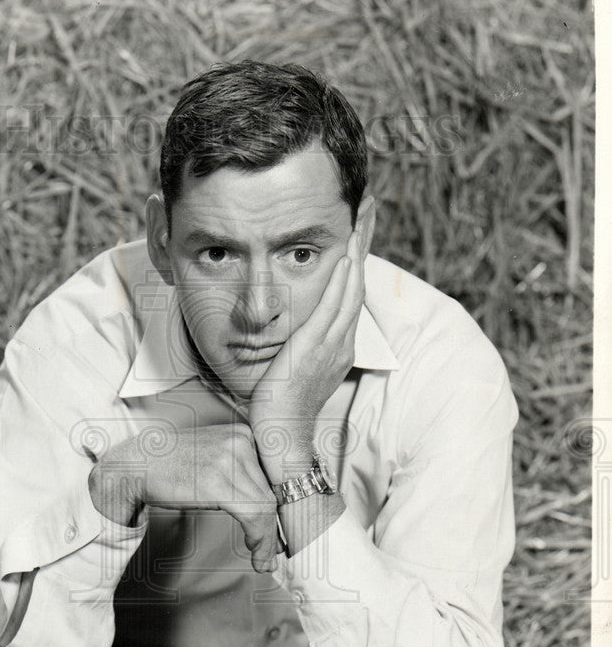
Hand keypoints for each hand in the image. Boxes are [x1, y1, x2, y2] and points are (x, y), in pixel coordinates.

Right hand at [88, 424, 279, 571]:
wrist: (136, 464)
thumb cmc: (173, 467)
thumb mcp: (215, 460)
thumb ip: (243, 477)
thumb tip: (271, 509)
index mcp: (245, 434)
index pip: (276, 478)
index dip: (282, 509)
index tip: (279, 534)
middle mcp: (241, 441)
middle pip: (273, 493)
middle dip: (276, 528)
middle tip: (274, 553)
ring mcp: (230, 459)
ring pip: (266, 507)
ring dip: (268, 541)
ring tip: (264, 560)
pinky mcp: (218, 481)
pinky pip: (254, 515)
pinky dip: (260, 540)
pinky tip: (257, 556)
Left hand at [249, 195, 373, 476]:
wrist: (282, 438)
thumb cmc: (279, 409)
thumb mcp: (292, 370)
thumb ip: (296, 348)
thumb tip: (289, 334)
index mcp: (336, 345)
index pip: (348, 293)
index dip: (354, 261)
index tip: (355, 232)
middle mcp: (340, 341)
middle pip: (357, 283)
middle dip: (362, 243)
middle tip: (367, 208)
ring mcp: (331, 345)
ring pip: (350, 290)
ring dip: (357, 251)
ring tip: (362, 217)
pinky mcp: (315, 349)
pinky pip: (332, 308)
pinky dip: (340, 281)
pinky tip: (344, 257)